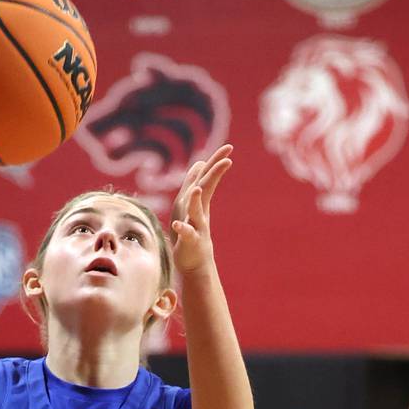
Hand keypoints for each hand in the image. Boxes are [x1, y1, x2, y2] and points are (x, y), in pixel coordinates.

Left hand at [170, 145, 232, 274]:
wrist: (194, 261)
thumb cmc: (190, 230)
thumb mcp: (190, 205)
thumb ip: (193, 183)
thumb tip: (199, 163)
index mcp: (198, 202)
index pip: (207, 179)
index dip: (216, 163)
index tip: (230, 147)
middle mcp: (199, 212)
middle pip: (206, 190)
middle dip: (214, 175)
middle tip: (227, 160)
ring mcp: (196, 227)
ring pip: (196, 212)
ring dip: (196, 201)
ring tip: (197, 190)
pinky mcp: (190, 242)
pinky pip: (187, 235)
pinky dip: (183, 229)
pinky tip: (178, 224)